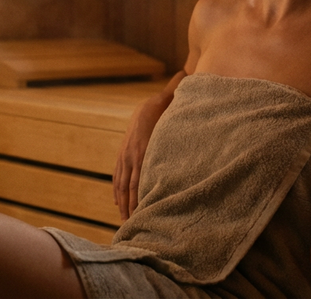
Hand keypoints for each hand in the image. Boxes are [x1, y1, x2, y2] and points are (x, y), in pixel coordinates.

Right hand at [112, 83, 176, 220]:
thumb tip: (192, 85)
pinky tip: (118, 205)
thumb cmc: (159, 107)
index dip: (138, 194)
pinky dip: (118, 193)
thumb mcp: (168, 103)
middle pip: (129, 185)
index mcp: (141, 146)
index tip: (142, 210)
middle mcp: (131, 154)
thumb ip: (180, 99)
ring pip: (122, 184)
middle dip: (130, 205)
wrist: (144, 106)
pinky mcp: (124, 160)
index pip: (138, 175)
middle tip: (133, 224)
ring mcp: (126, 158)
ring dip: (123, 203)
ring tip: (126, 222)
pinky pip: (118, 178)